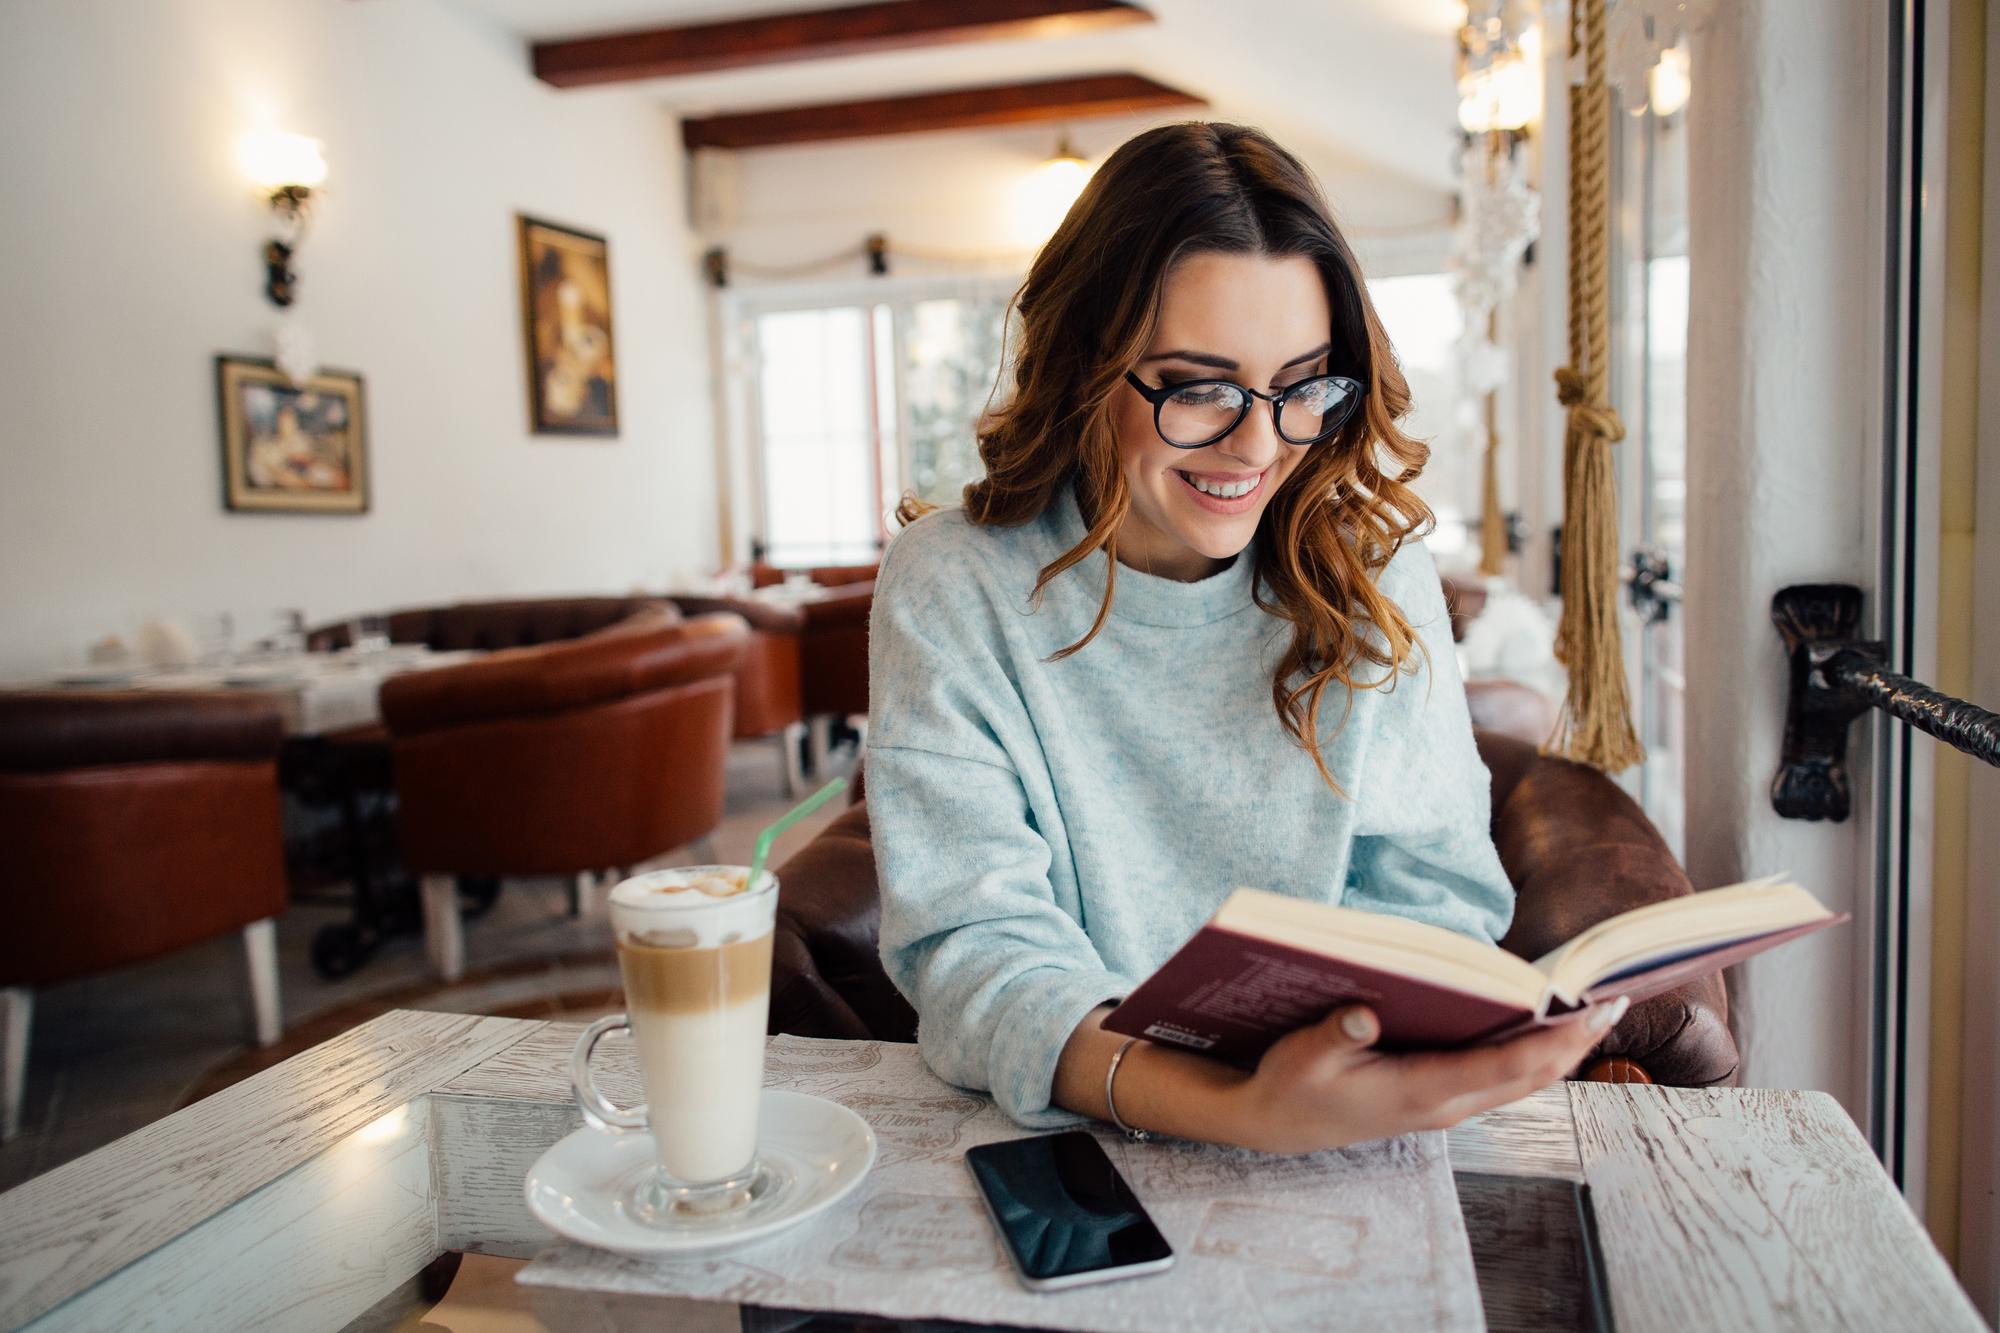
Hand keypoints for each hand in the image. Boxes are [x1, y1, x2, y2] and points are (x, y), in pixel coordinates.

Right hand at [1225, 997, 1628, 1153]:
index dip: (1553, 1041)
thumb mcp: (1301, 1055)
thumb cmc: (1290, 1085)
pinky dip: (1532, 1053)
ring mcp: (1445, 1105)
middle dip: (1576, 1042)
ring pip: (1521, 1081)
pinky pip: (1501, 1078)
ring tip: (1595, 1009)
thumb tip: (1363, 1014)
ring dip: (1561, 1049)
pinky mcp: (1439, 1097)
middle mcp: (1443, 1104)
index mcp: (1418, 1091)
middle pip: (1529, 1076)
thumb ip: (1334, 1035)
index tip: (1593, 1012)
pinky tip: (1544, 1023)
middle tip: (1617, 1000)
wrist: (1273, 1122)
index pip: (1502, 1067)